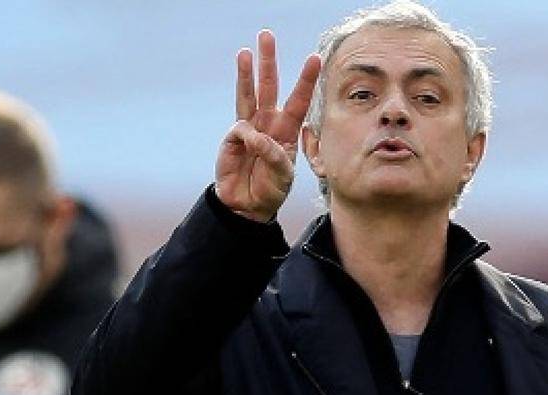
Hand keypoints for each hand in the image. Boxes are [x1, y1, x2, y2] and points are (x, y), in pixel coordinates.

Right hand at [214, 30, 320, 221]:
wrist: (248, 205)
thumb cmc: (271, 189)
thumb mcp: (284, 176)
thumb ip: (274, 155)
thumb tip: (254, 136)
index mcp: (287, 130)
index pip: (299, 99)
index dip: (305, 79)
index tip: (315, 58)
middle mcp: (268, 123)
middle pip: (269, 86)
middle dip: (268, 61)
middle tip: (267, 36)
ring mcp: (249, 129)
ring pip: (247, 95)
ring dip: (246, 73)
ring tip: (245, 52)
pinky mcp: (232, 139)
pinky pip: (241, 130)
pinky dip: (247, 138)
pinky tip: (248, 149)